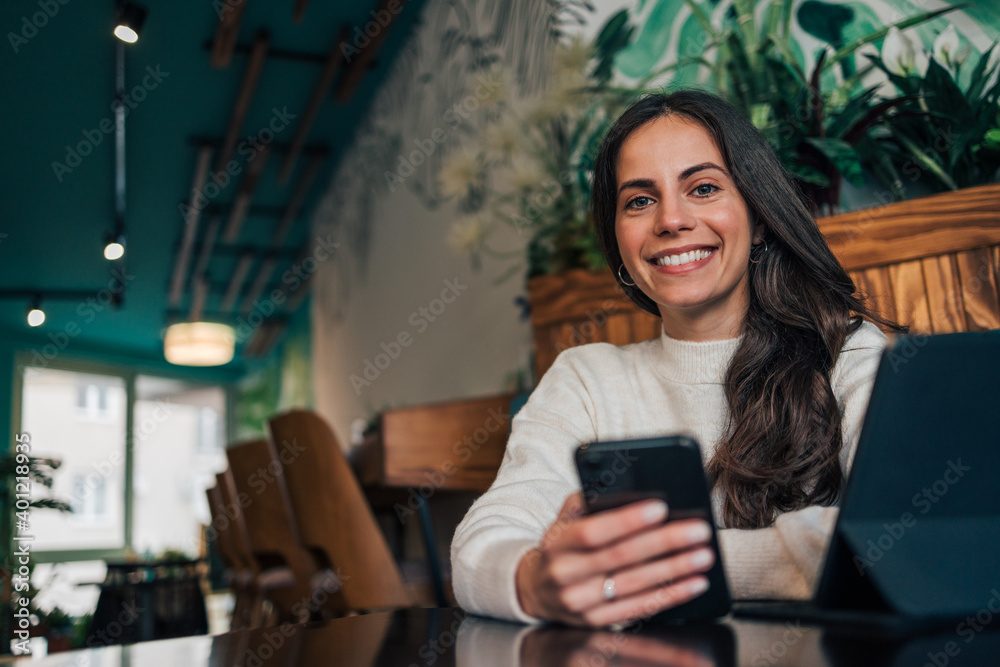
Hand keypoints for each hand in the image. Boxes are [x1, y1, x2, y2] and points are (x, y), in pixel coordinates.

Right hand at [515, 492, 714, 627]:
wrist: (535, 589)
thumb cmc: (560, 547)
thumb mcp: (562, 520)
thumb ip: (586, 502)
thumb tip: (623, 489)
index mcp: (557, 545)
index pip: (593, 532)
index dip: (627, 521)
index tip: (660, 507)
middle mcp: (567, 576)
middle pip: (621, 558)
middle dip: (664, 542)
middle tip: (698, 530)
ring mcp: (581, 603)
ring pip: (635, 585)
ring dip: (675, 570)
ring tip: (703, 554)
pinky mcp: (597, 622)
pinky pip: (640, 609)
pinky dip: (671, 596)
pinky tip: (694, 583)